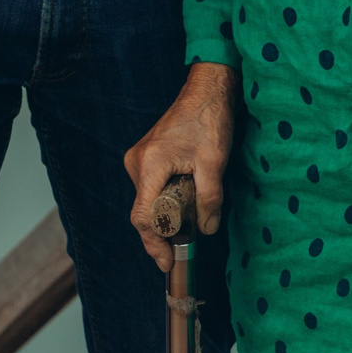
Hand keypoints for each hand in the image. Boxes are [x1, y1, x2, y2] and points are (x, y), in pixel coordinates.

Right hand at [124, 62, 234, 269]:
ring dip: (165, 216)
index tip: (168, 262)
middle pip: (144, 211)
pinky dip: (165, 202)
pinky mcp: (147, 156)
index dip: (154, 244)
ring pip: (148, 200)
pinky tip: (182, 206)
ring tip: (187, 227)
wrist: (206, 89)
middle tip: (183, 250)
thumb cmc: (209, 119)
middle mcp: (137, 162)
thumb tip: (206, 229)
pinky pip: (151, 188)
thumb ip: (209, 199)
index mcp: (150, 164)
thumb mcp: (214, 162)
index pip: (143, 216)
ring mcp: (139, 158)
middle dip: (162, 233)